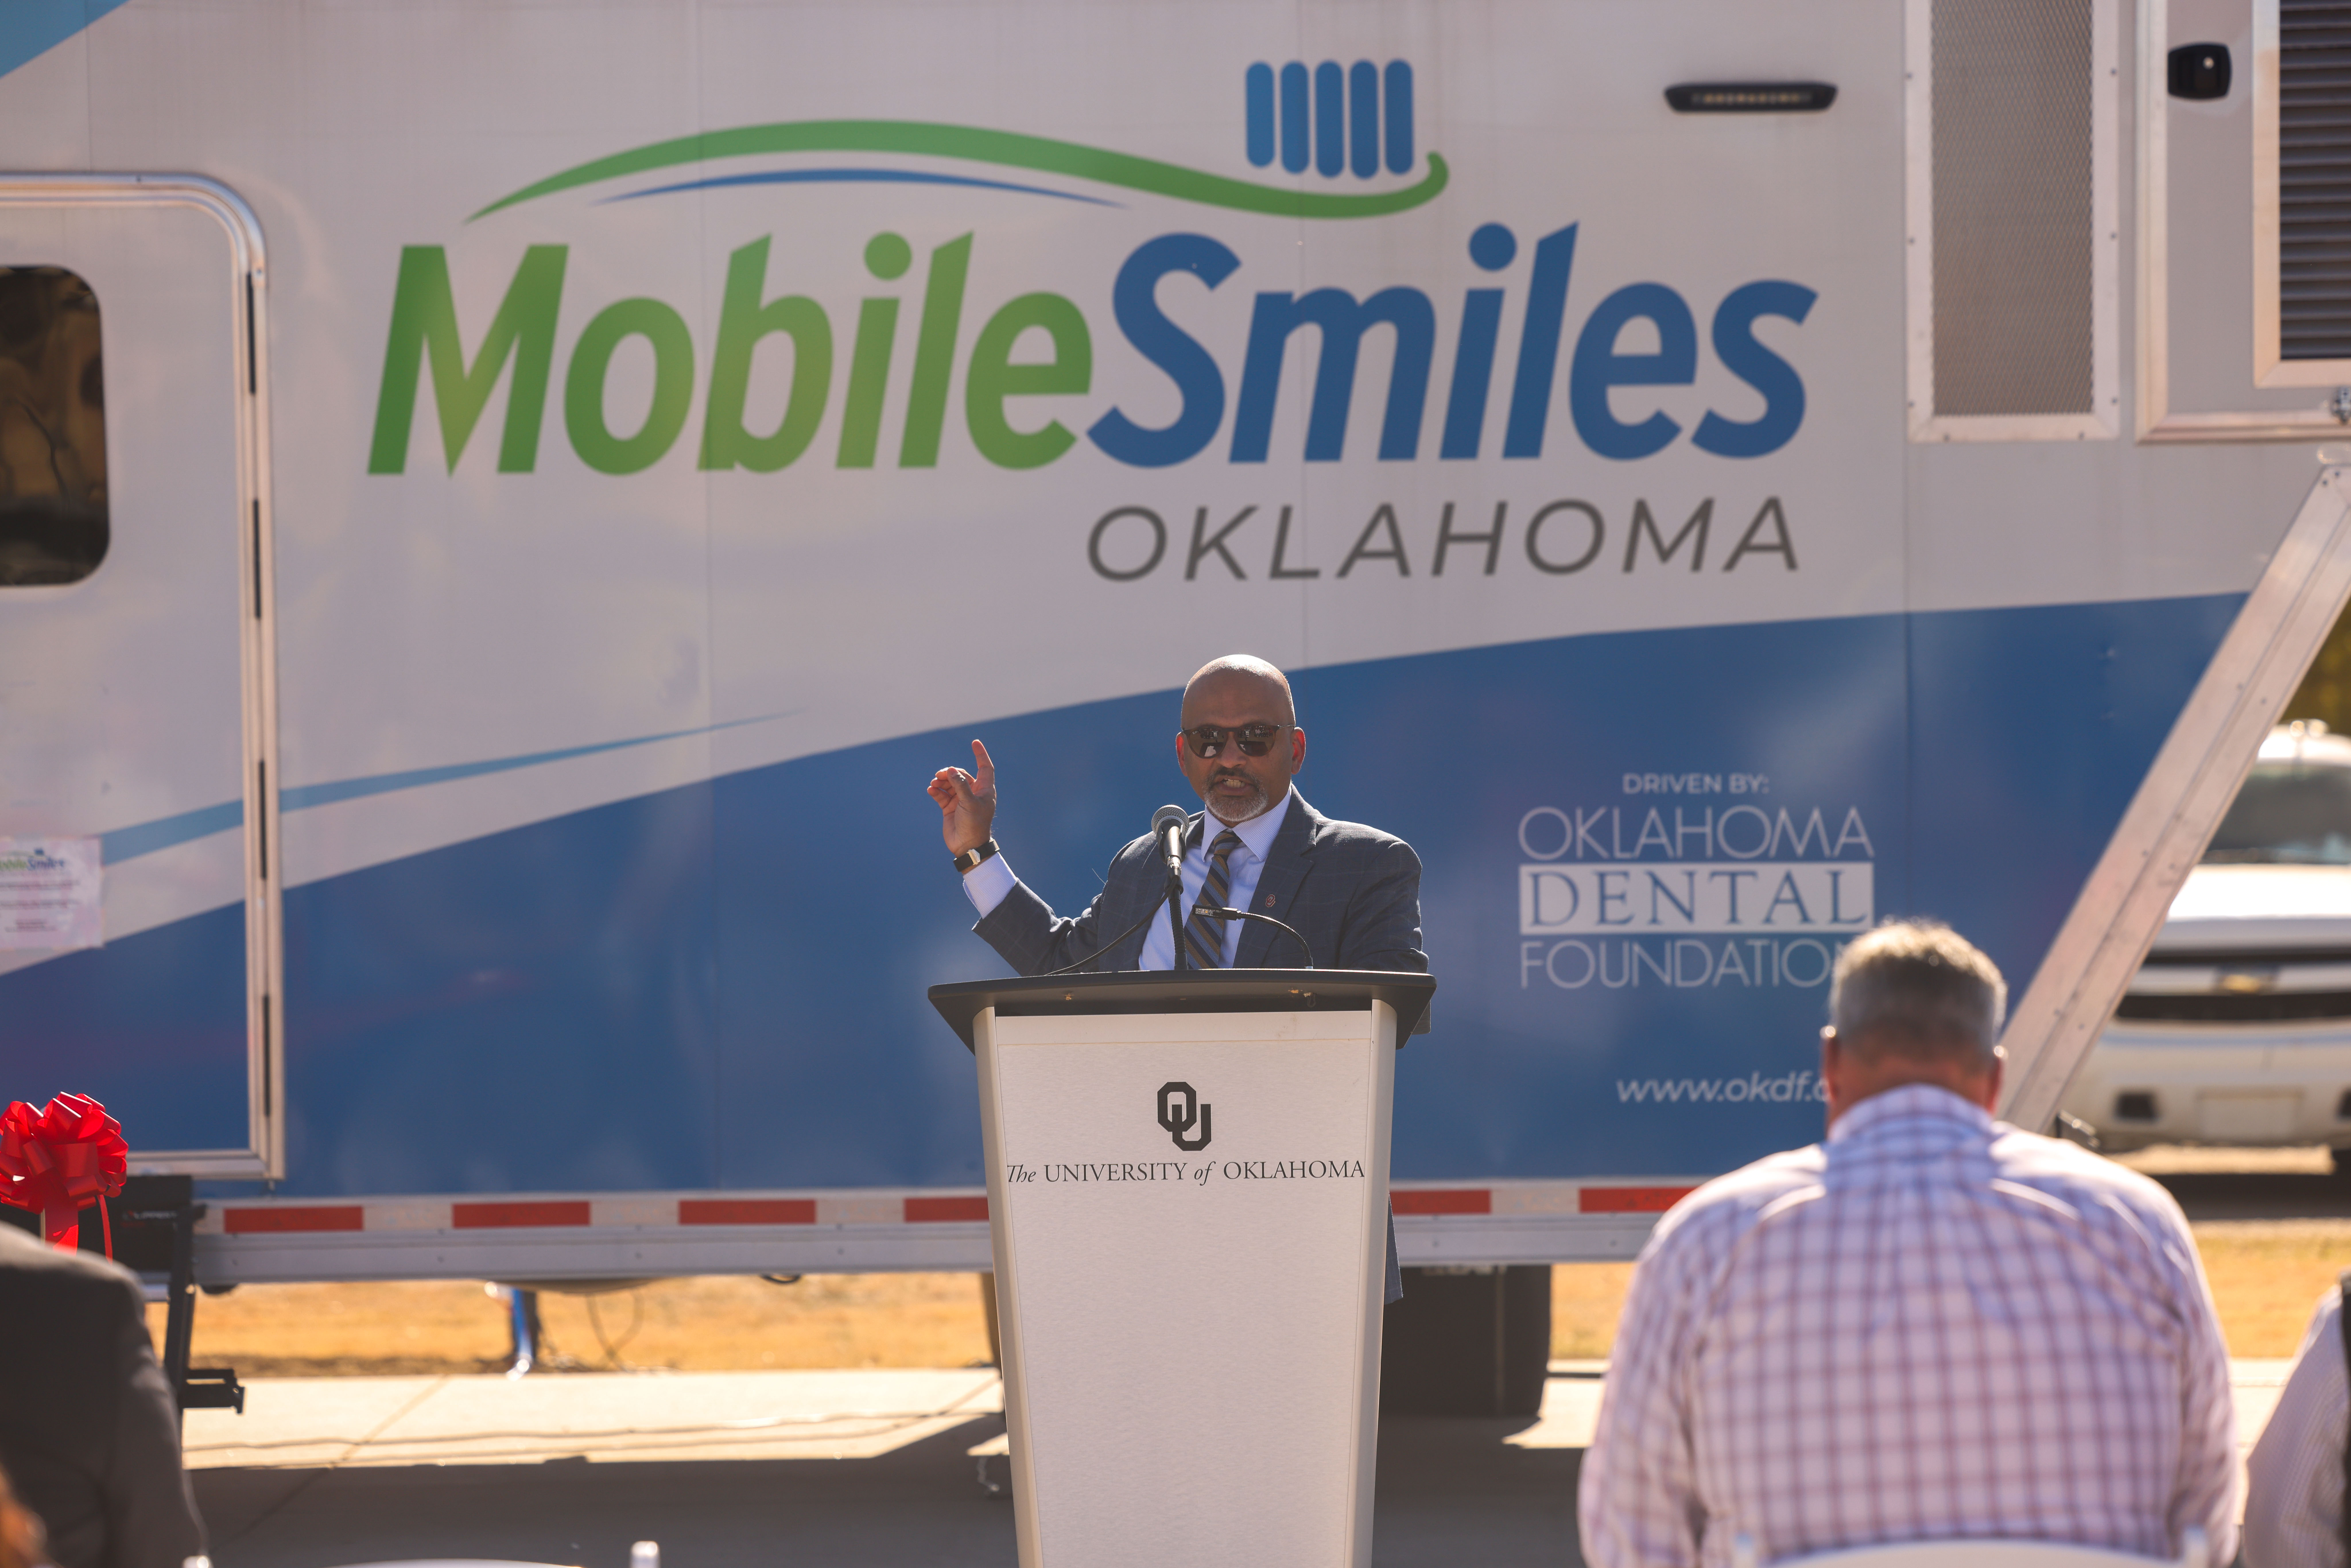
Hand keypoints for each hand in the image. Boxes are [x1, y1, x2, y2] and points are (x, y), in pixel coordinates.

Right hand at [926, 739, 997, 855]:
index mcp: (984, 790)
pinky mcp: (949, 807)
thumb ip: (960, 785)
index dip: (980, 754)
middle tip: (940, 775)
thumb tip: (952, 770)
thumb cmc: (974, 825)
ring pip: (949, 783)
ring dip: (941, 781)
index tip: (975, 742)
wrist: (966, 846)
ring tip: (934, 783)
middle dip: (950, 773)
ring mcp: (960, 800)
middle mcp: (973, 793)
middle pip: (961, 775)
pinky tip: (931, 790)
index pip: (984, 767)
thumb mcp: (969, 803)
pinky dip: (936, 791)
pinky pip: (941, 794)